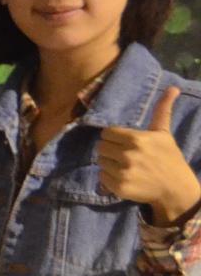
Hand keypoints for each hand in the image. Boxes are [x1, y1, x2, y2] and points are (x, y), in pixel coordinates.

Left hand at [99, 92, 200, 221]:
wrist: (176, 188)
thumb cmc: (169, 157)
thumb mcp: (163, 133)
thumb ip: (162, 110)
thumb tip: (172, 88)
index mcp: (136, 139)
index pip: (107, 133)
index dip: (113, 137)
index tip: (123, 142)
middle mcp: (127, 155)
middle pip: (101, 146)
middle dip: (110, 149)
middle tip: (122, 154)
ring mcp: (122, 172)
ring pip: (100, 161)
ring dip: (109, 163)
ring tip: (124, 165)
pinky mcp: (119, 187)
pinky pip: (101, 177)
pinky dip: (108, 177)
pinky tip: (123, 176)